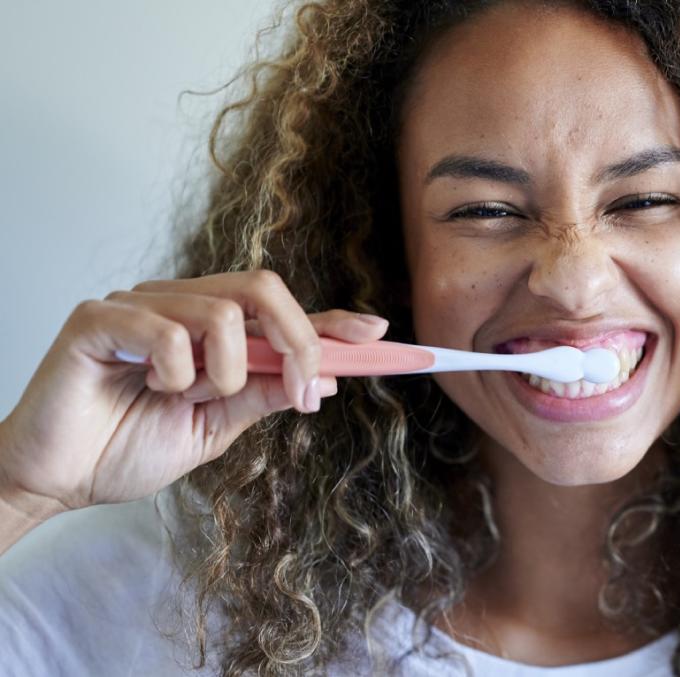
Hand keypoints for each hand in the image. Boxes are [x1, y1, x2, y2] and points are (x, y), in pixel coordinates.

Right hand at [0, 269, 389, 518]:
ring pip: (223, 310)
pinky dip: (175, 369)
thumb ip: (262, 395)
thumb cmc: (125, 449)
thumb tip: (324, 377)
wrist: (58, 480)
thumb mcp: (215, 428)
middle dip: (298, 341)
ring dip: (225, 369)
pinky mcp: (100, 317)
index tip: (377, 335)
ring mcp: (138, 304)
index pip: (279, 309)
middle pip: (263, 288)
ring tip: (189, 399)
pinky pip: (166, 327)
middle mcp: (178, 304)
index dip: (330, 320)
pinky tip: (153, 389)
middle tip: (298, 393)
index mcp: (209, 328)